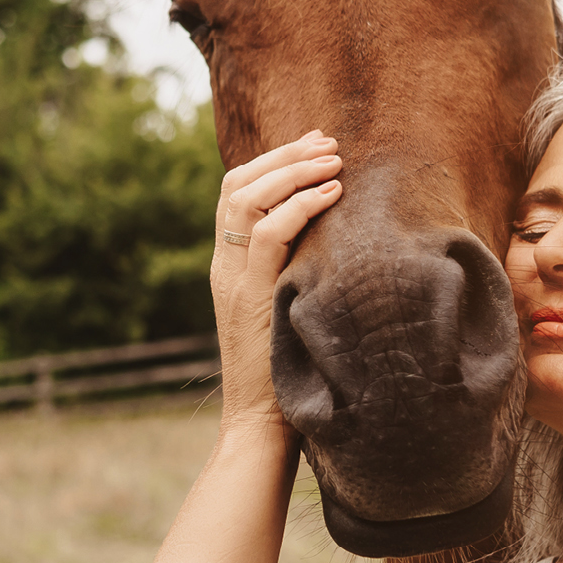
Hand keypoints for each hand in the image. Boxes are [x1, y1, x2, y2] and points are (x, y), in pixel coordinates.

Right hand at [211, 132, 343, 439]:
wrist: (260, 422)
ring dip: (292, 171)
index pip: (236, 192)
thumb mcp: (287, 309)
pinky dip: (300, 206)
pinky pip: (268, 234)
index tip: (315, 145)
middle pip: (236, 184)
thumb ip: (296, 274)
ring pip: (246, 198)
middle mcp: (224, 265)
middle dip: (284, 154)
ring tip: (333, 159)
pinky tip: (332, 194)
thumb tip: (338, 244)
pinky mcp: (249, 296)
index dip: (274, 161)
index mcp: (230, 265)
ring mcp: (232, 279)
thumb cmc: (285, 372)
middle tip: (327, 141)